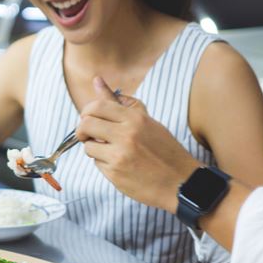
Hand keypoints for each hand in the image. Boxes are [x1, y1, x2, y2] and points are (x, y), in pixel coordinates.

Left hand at [76, 77, 199, 212]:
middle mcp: (127, 135)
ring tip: (111, 151)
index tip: (89, 119)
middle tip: (88, 134)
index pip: (97, 106)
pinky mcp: (115, 174)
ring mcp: (120, 155)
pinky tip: (121, 165)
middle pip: (86, 124)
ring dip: (94, 148)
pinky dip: (104, 163)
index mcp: (135, 118)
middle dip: (82, 130)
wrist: (180, 182)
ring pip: (88, 146)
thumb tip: (97, 80)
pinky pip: (97, 164)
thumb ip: (120, 102)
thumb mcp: (146, 121)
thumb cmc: (164, 150)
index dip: (87, 112)